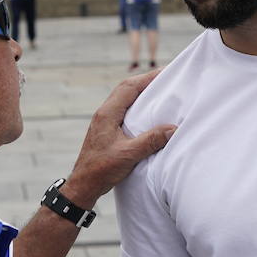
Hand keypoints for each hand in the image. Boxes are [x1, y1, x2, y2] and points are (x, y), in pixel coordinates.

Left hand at [62, 70, 175, 206]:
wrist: (83, 184)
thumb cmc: (101, 170)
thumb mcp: (128, 155)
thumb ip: (150, 140)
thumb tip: (173, 129)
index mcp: (107, 113)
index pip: (129, 87)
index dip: (148, 77)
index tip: (166, 71)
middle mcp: (104, 113)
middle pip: (126, 88)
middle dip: (146, 81)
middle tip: (167, 77)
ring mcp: (104, 121)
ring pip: (124, 99)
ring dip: (141, 92)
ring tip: (161, 91)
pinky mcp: (106, 129)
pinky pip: (124, 110)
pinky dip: (137, 105)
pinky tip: (148, 112)